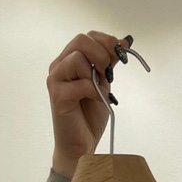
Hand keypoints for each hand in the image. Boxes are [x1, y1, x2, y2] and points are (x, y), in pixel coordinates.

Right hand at [47, 31, 130, 176]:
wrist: (81, 145)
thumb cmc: (89, 116)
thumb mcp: (104, 84)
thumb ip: (109, 63)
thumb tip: (125, 42)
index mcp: (69, 61)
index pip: (86, 37)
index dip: (106, 41)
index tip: (121, 52)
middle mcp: (59, 67)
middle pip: (80, 41)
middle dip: (101, 53)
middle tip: (109, 71)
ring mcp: (56, 80)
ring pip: (77, 58)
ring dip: (95, 74)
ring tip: (98, 90)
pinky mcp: (58, 96)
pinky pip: (81, 83)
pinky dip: (94, 91)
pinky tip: (96, 100)